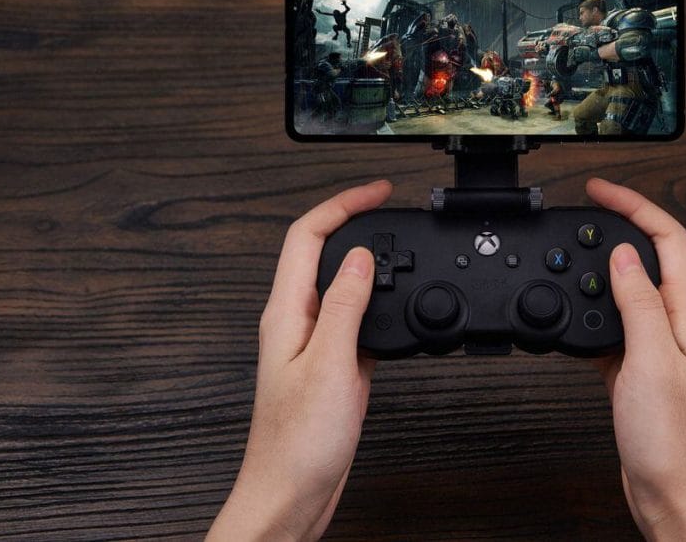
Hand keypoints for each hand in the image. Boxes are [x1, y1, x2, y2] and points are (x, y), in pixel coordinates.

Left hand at [208, 180, 391, 540]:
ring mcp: (315, 343)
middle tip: (390, 206)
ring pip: (340, 284)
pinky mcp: (332, 365)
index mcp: (287, 314)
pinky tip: (395, 306)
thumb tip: (359, 257)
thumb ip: (344, 306)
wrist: (291, 494)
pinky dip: (376, 302)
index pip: (306, 236)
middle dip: (354, 220)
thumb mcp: (328, 365)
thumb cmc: (296, 444)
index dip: (341, 204)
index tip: (377, 191)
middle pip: (320, 251)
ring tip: (399, 247)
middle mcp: (297, 322)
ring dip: (367, 260)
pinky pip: (354, 318)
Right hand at [586, 178, 685, 540]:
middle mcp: (677, 323)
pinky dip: (590, 307)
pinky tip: (572, 311)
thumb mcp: (652, 359)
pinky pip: (613, 321)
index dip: (635, 206)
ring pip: (627, 286)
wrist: (671, 492)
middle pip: (649, 254)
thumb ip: (638, 302)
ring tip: (573, 249)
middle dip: (618, 224)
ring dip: (601, 264)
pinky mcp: (636, 366)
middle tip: (584, 207)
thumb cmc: (674, 439)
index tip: (601, 190)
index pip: (668, 238)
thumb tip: (621, 255)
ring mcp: (656, 344)